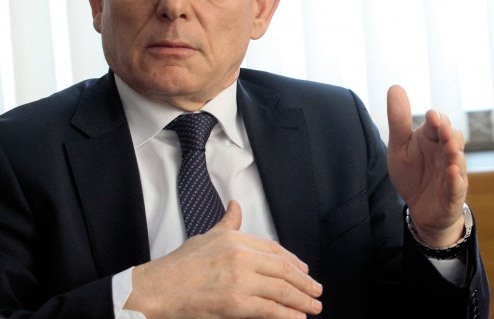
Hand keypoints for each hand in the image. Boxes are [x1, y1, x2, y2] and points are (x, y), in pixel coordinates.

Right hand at [126, 201, 322, 318]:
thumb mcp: (207, 236)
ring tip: (313, 306)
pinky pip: (269, 308)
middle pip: (283, 269)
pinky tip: (297, 317)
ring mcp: (240, 280)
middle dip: (304, 282)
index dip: (293, 261)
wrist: (157, 289)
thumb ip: (228, 222)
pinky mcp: (235, 303)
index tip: (304, 270)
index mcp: (236, 239)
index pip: (275, 250)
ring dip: (301, 299)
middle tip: (317, 290)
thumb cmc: (179, 266)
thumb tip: (236, 205)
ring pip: (280, 289)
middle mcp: (241, 256)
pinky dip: (286, 314)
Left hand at [386, 85, 467, 247]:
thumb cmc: (413, 173)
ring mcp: (452, 173)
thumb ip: (399, 120)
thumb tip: (395, 86)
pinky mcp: (453, 193)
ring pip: (458, 161)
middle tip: (443, 129)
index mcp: (432, 138)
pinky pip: (457, 186)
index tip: (430, 116)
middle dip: (449, 133)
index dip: (437, 120)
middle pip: (453, 138)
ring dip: (455, 155)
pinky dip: (455, 180)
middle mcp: (446, 152)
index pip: (438, 123)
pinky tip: (452, 173)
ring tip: (451, 149)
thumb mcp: (399, 146)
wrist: (420, 208)